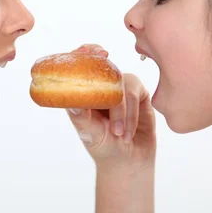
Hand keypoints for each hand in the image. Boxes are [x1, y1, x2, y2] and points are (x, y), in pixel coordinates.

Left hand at [67, 44, 155, 170]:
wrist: (128, 162)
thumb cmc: (103, 147)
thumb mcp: (89, 133)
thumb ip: (82, 117)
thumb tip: (72, 102)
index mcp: (84, 92)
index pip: (81, 65)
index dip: (83, 53)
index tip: (88, 50)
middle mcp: (102, 87)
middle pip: (104, 66)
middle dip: (104, 66)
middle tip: (103, 59)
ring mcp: (120, 89)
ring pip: (121, 84)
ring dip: (121, 111)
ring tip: (119, 134)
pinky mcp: (138, 95)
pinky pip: (135, 93)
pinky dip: (132, 114)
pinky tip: (128, 132)